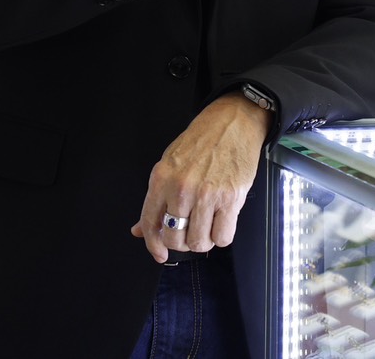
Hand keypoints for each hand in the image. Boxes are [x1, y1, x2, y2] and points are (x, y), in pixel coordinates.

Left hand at [130, 93, 271, 260]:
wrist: (233, 121)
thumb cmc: (202, 140)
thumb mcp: (170, 163)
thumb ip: (156, 199)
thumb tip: (141, 229)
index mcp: (161, 179)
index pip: (151, 224)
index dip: (154, 245)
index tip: (160, 253)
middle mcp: (181, 189)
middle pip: (175, 239)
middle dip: (182, 242)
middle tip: (190, 232)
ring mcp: (206, 194)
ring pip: (199, 242)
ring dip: (203, 240)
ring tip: (208, 226)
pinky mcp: (231, 198)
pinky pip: (223, 236)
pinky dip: (222, 236)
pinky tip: (222, 222)